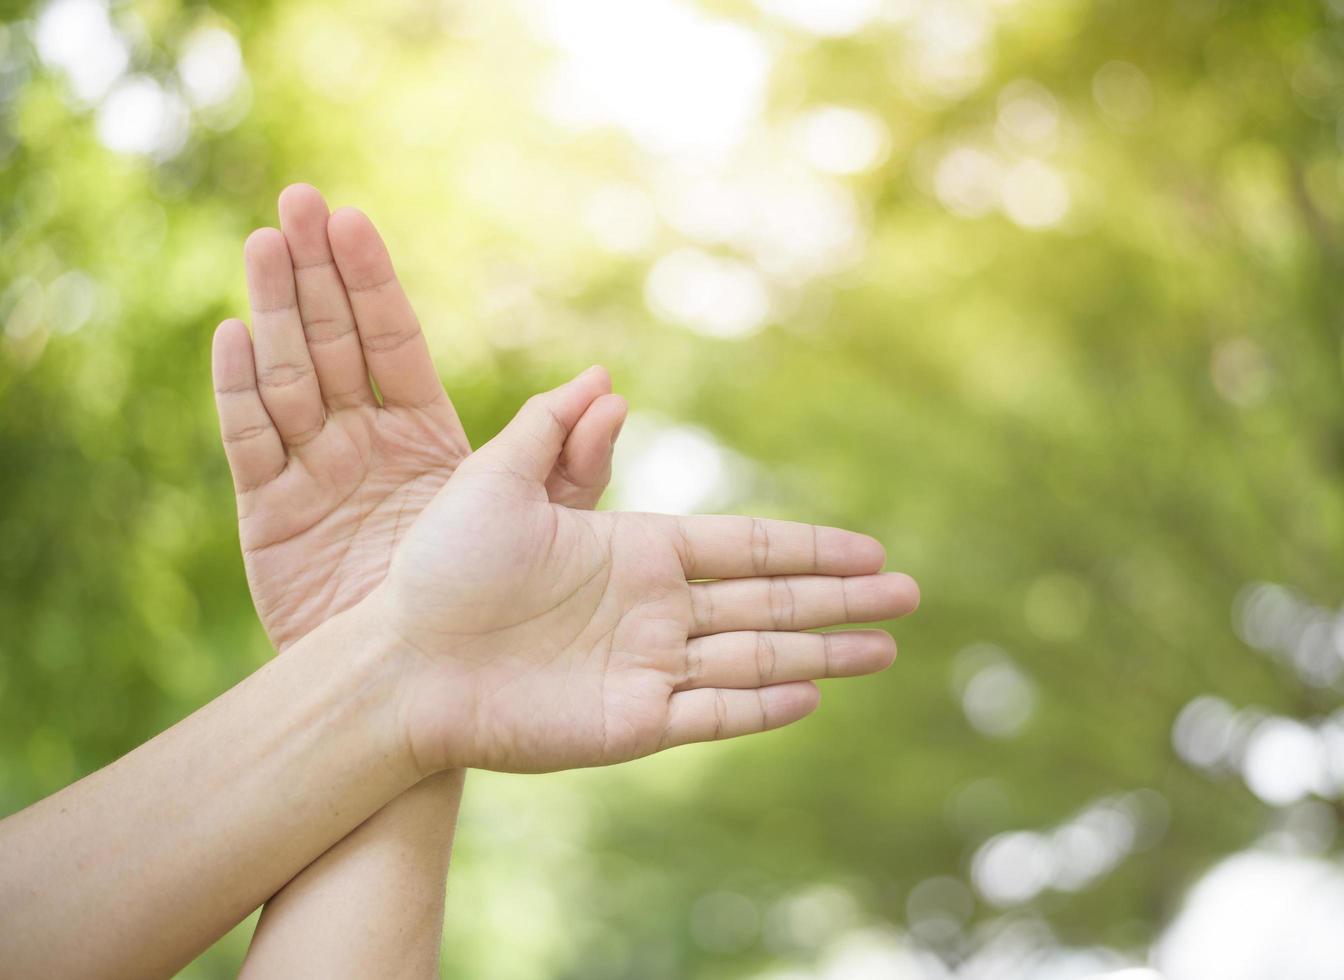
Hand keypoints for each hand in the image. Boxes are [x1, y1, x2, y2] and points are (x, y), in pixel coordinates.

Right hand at [211, 185, 625, 648]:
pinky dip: (240, 391)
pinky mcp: (270, 515)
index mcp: (422, 433)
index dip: (371, 282)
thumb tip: (609, 386)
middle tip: (296, 201)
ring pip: (290, 377)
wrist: (426, 683)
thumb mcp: (539, 525)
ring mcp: (313, 473)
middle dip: (315, 274)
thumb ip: (571, 459)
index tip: (353, 218)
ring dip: (275, 312)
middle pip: (335, 341)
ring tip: (265, 243)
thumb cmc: (487, 604)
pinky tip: (234, 335)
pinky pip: (251, 444)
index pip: (392, 340)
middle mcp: (363, 440)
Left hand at [381, 390, 920, 774]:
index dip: (812, 548)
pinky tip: (810, 697)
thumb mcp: (495, 480)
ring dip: (823, 654)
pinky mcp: (629, 724)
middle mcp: (655, 611)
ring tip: (886, 651)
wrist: (397, 663)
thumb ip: (553, 430)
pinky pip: (710, 715)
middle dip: (841, 599)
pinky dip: (760, 707)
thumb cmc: (437, 570)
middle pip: (771, 601)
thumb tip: (602, 378)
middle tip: (911, 597)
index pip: (747, 547)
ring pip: (757, 658)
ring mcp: (647, 670)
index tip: (870, 550)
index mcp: (637, 552)